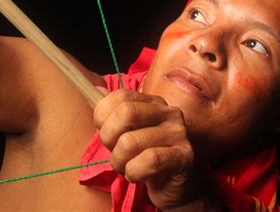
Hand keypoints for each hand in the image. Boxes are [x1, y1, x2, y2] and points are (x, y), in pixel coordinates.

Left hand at [94, 89, 196, 208]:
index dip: (103, 115)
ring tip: (125, 167)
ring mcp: (178, 133)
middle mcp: (168, 112)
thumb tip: (96, 91)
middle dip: (109, 137)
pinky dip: (134, 172)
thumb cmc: (144, 157)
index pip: (121, 96)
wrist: (171, 187)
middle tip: (114, 151)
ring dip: (119, 161)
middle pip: (127, 112)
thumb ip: (111, 112)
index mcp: (153, 102)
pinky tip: (136, 175)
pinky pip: (149, 160)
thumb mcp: (126, 132)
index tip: (103, 131)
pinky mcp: (183, 156)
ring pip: (131, 142)